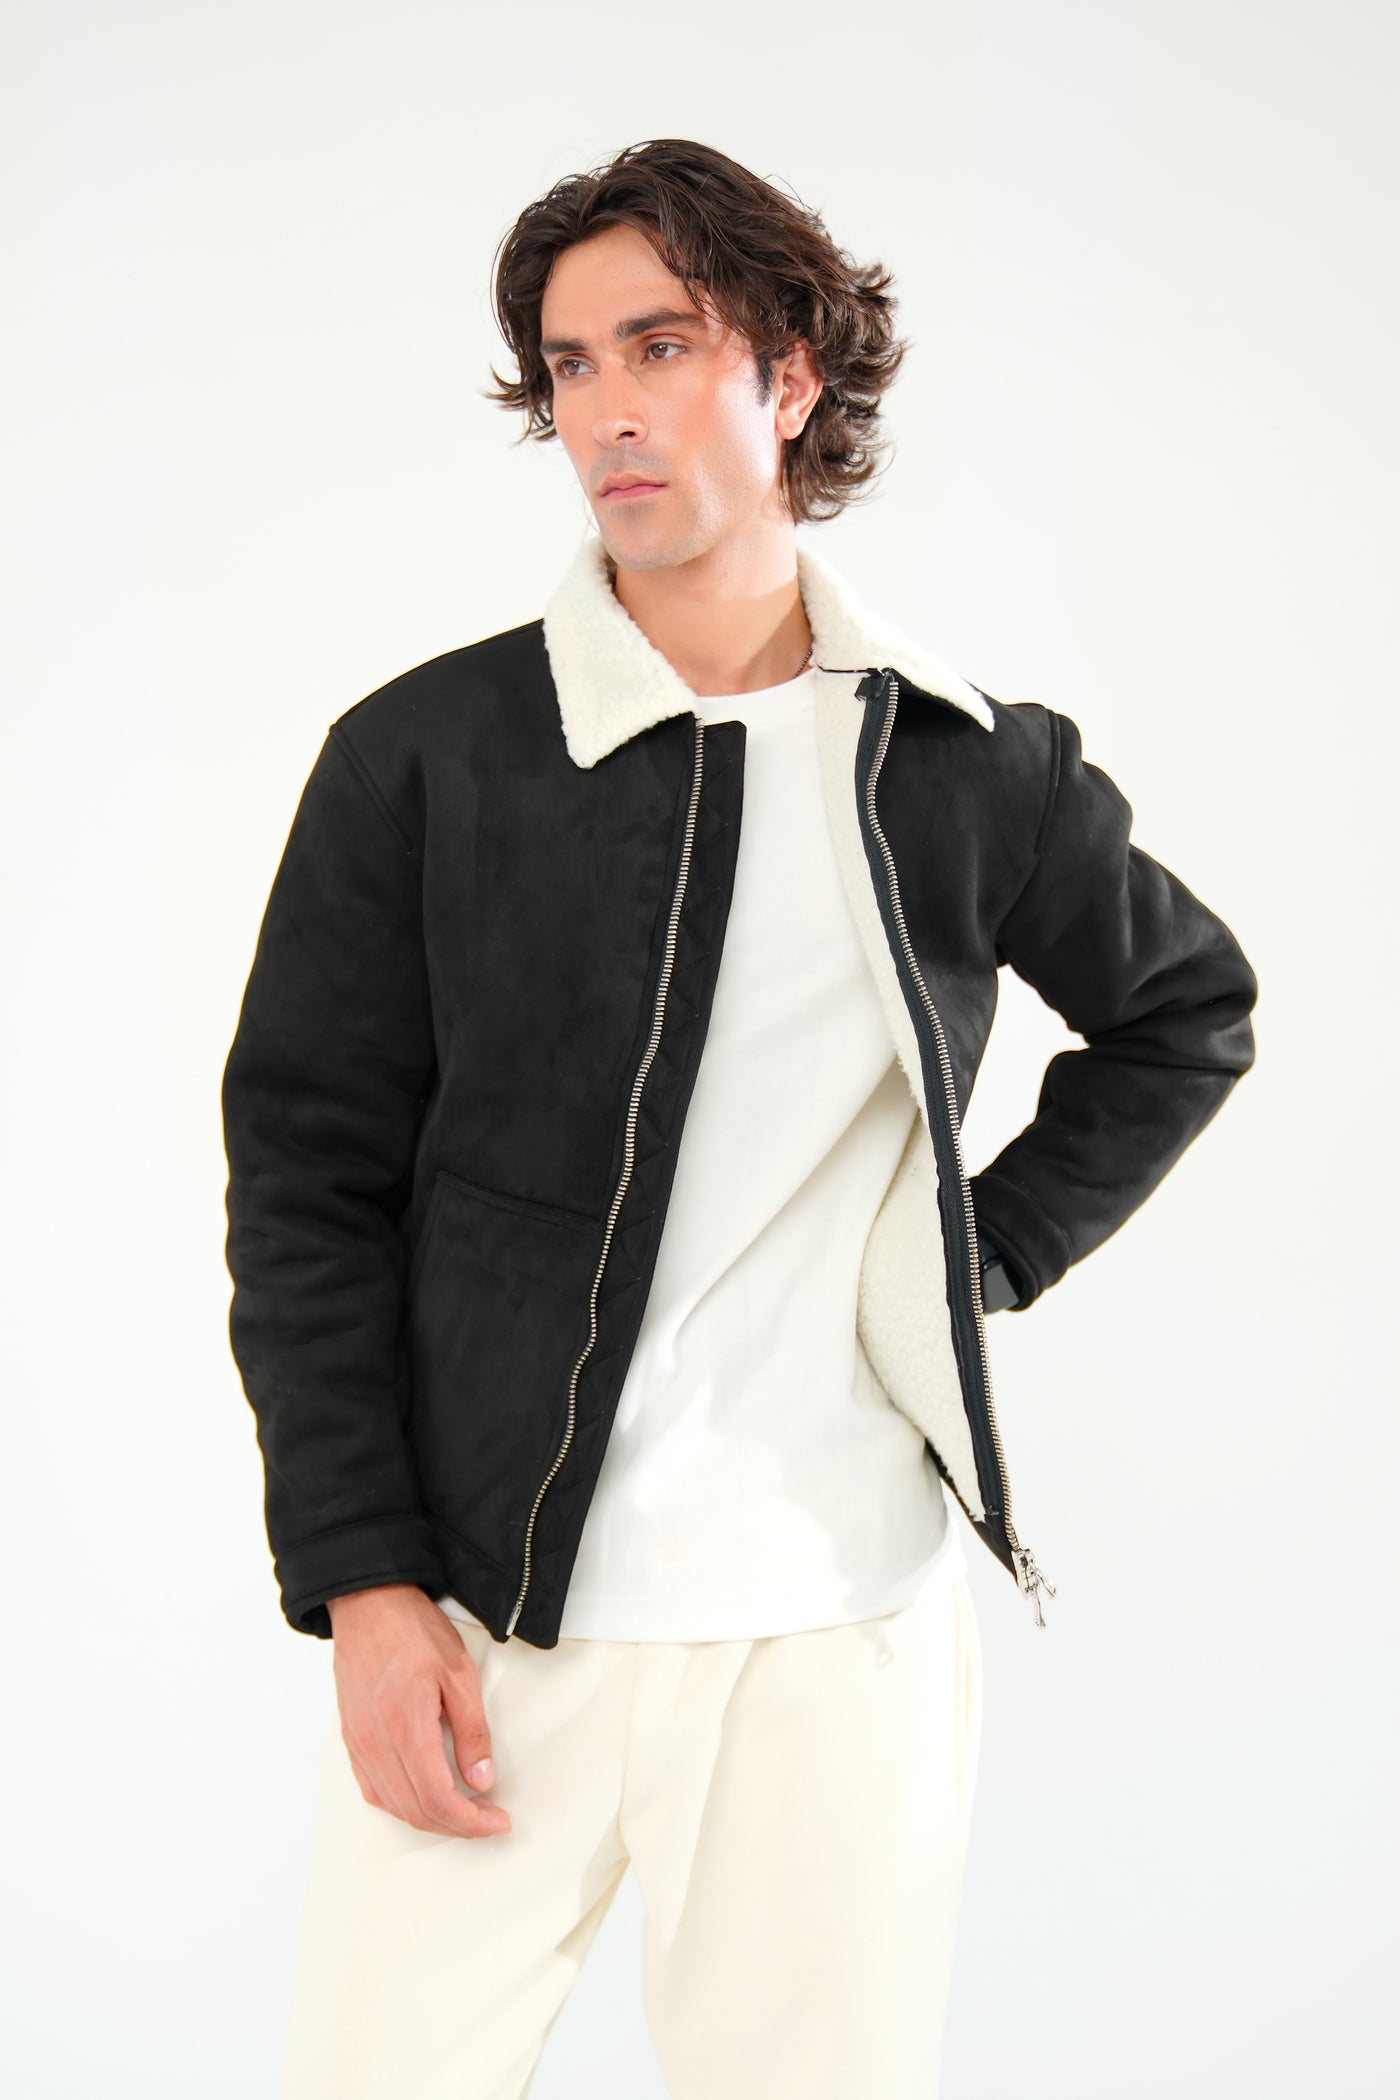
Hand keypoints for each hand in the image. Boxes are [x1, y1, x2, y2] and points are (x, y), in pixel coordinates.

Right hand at [326, 1583, 511, 1838]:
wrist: (368, 1605)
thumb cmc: (415, 1632)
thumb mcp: (459, 1674)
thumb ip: (472, 1732)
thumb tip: (481, 1781)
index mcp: (406, 1728)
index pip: (438, 1799)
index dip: (471, 1822)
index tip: (498, 1821)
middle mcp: (377, 1745)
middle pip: (417, 1811)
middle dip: (457, 1826)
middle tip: (488, 1819)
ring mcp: (360, 1745)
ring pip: (394, 1806)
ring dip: (431, 1819)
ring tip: (463, 1810)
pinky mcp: (352, 1740)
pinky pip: (374, 1789)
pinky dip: (403, 1804)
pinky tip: (424, 1797)